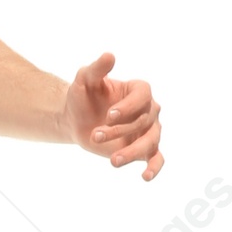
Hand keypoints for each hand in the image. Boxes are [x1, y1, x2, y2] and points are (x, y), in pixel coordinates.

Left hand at [62, 51, 164, 179]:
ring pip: (151, 141)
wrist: (76, 119)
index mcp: (139, 90)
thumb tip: (109, 55)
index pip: (143, 96)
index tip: (109, 115)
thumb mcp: (84, 80)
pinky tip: (145, 177)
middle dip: (119, 130)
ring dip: (132, 151)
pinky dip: (154, 168)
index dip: (128, 107)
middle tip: (95, 136)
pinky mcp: (144, 149)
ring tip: (113, 161)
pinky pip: (156, 158)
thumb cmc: (82, 96)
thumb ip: (97, 69)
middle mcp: (149, 110)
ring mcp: (148, 130)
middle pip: (143, 121)